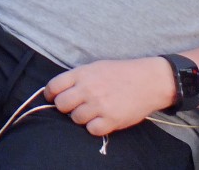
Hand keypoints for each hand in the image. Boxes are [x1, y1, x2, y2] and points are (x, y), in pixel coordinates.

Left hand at [45, 57, 174, 135]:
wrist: (148, 81)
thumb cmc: (121, 72)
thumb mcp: (95, 67)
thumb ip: (77, 77)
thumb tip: (59, 90)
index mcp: (82, 74)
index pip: (53, 86)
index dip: (50, 94)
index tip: (53, 97)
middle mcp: (88, 89)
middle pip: (61, 105)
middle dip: (64, 107)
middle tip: (74, 106)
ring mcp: (99, 105)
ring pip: (75, 119)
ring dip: (81, 117)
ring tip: (92, 111)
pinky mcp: (111, 119)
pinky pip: (91, 130)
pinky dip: (94, 127)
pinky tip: (101, 119)